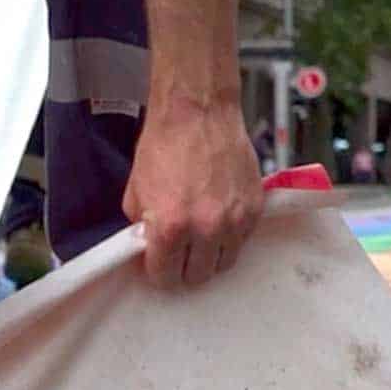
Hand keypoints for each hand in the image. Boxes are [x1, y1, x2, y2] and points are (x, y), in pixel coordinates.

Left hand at [123, 102, 264, 287]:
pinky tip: (218, 220)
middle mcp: (206, 229)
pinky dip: (230, 237)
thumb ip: (142, 228)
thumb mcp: (136, 193)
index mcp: (171, 227)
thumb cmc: (164, 146)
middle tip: (179, 253)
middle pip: (198, 276)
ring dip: (210, 256)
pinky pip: (243, 241)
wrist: (198, 113)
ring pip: (224, 263)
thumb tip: (148, 247)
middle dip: (185, 268)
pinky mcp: (255, 209)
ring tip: (200, 239)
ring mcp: (234, 220)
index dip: (159, 272)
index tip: (159, 265)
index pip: (166, 276)